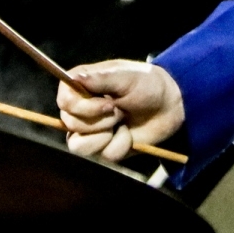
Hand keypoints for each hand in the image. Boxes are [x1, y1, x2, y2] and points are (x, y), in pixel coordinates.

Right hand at [56, 60, 184, 163]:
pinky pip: (100, 155)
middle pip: (70, 124)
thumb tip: (75, 77)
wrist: (169, 107)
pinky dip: (119, 146)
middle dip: (101, 121)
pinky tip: (128, 135)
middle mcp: (80, 108)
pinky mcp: (101, 147)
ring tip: (122, 124)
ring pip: (78, 145)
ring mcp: (90, 130)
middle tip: (120, 110)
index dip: (83, 107)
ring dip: (106, 136)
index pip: (64, 101)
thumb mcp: (126, 77)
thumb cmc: (147, 85)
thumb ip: (101, 78)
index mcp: (81, 85)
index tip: (109, 104)